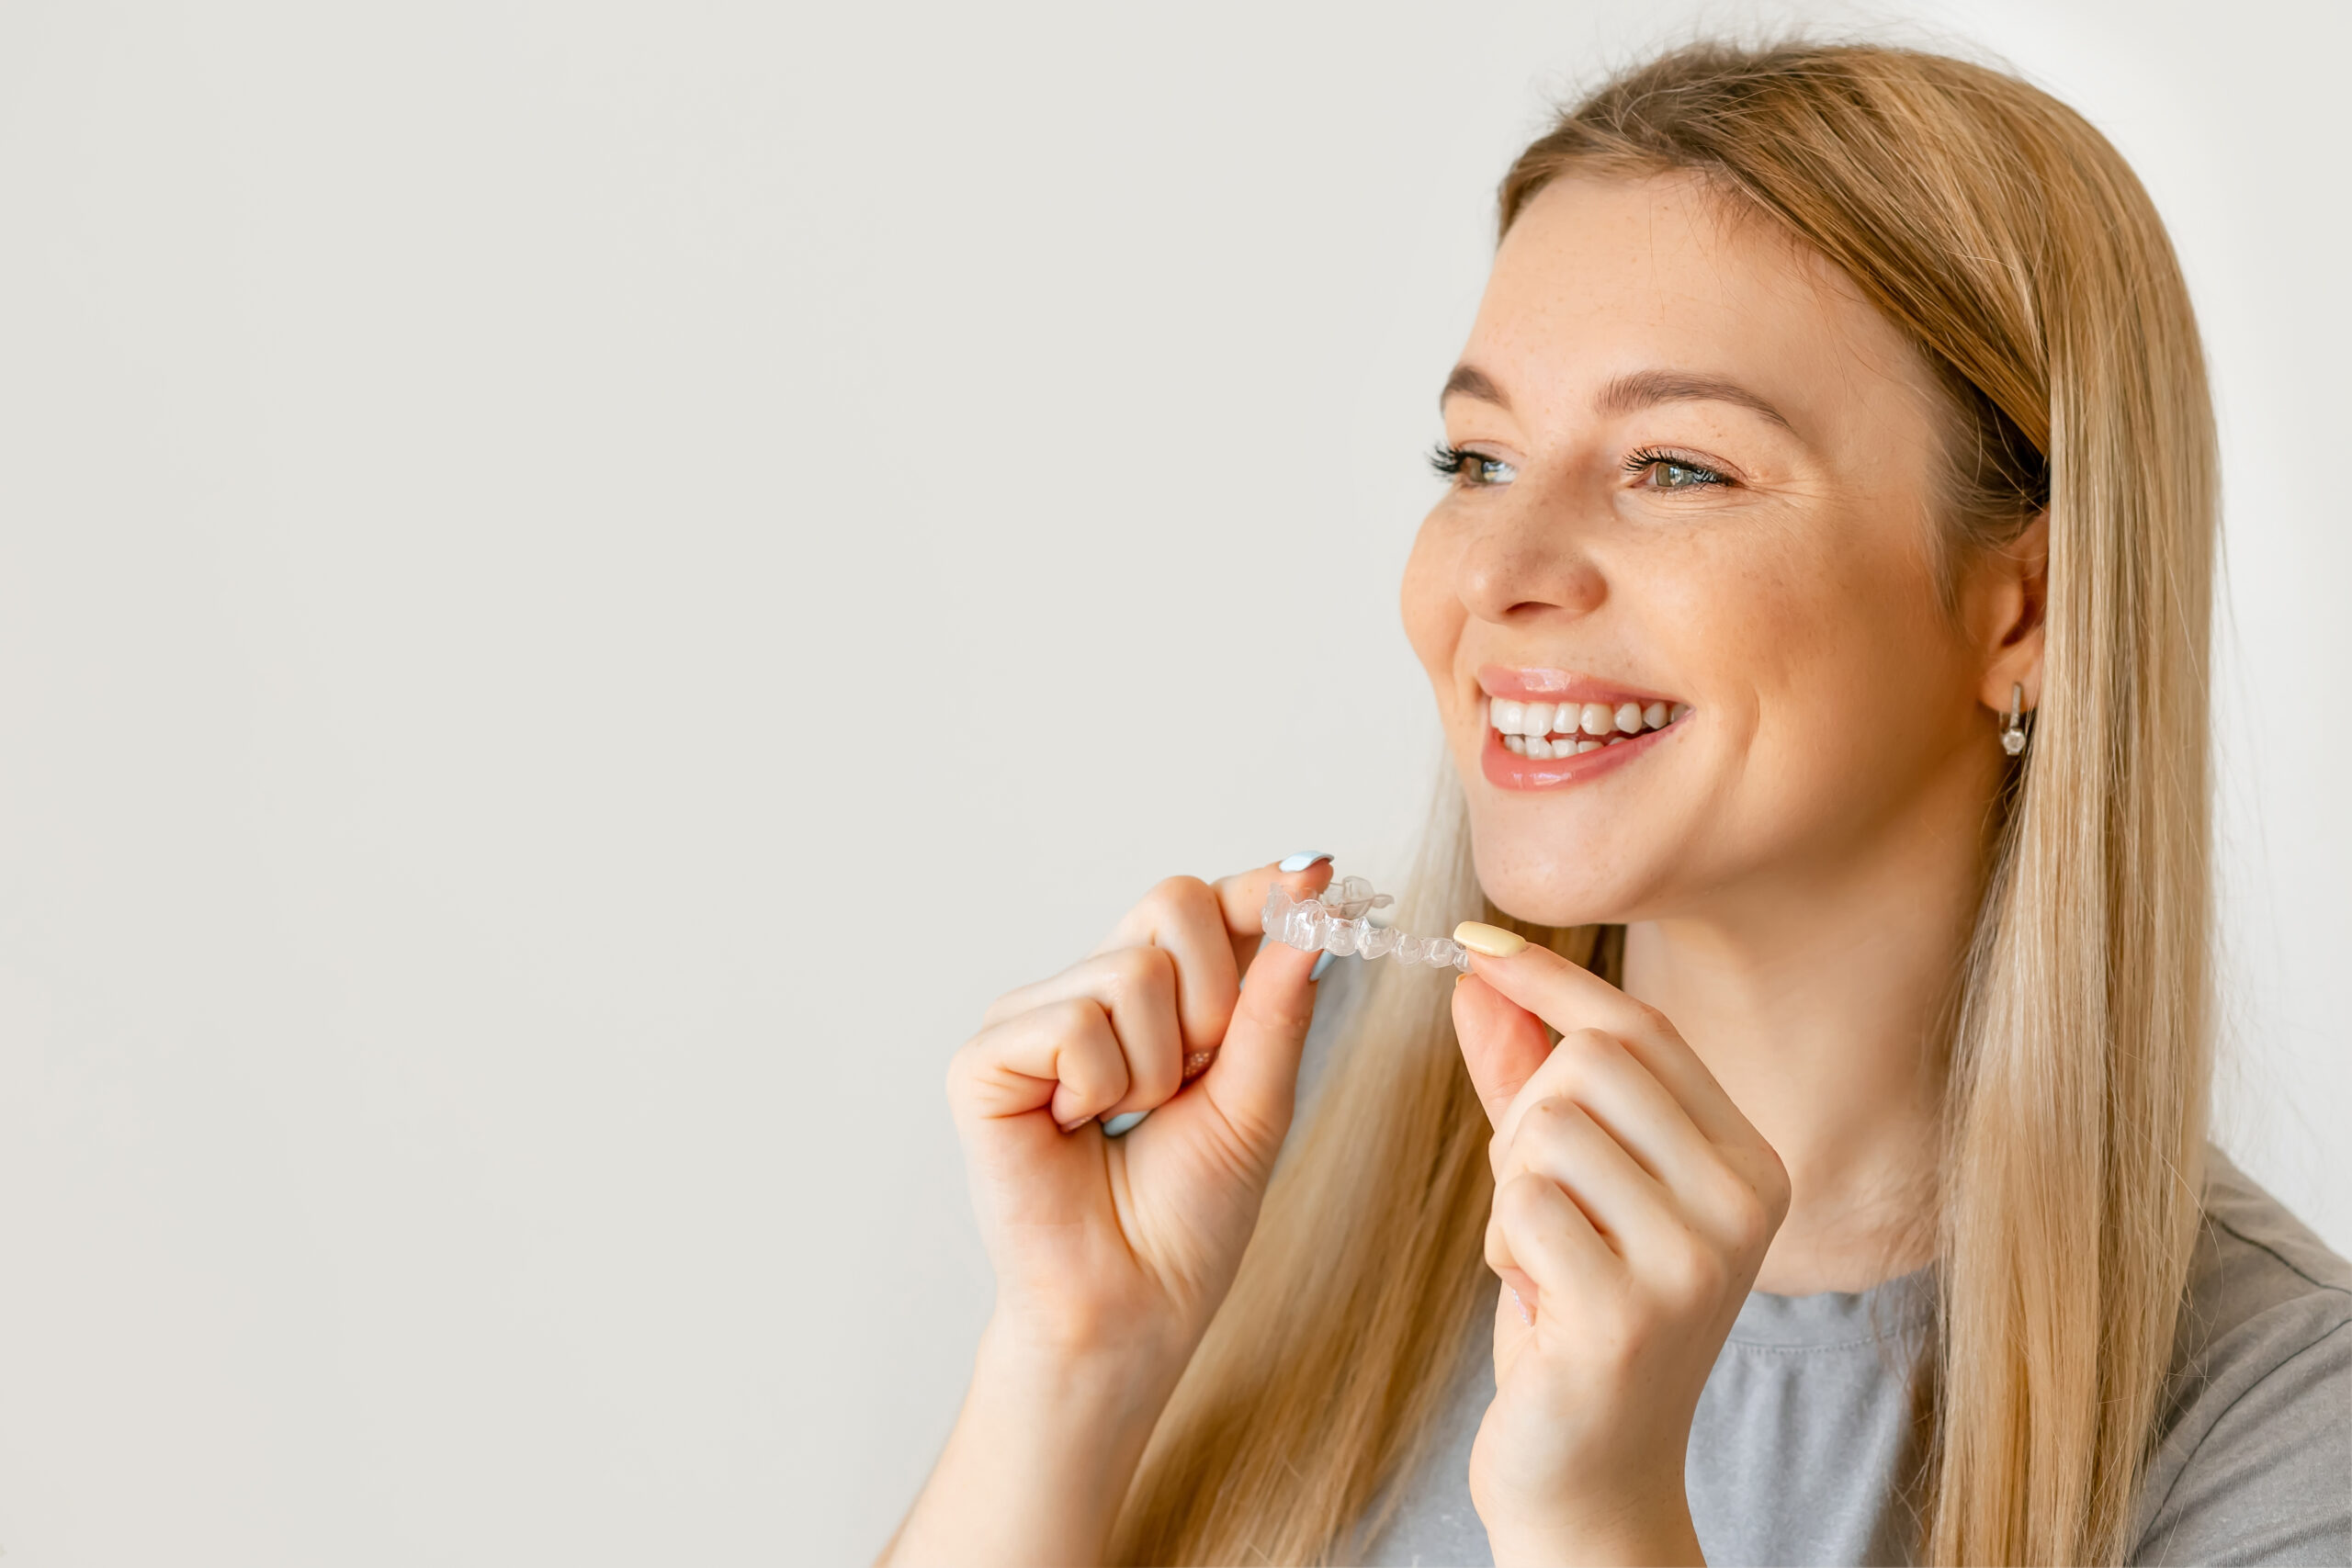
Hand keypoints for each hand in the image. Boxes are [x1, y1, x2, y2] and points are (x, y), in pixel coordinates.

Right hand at [949, 857, 1330, 1375]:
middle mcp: (1090, 989)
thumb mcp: (1257, 1099)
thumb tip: (1312, 899)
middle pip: (1172, 902)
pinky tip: (1074, 1130)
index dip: (1260, 886)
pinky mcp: (983, 1059)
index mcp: (1158, 996)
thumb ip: (1277, 1002)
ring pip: (1131, 971)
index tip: (1317, 876)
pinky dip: (1100, 1087)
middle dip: (1216, 998)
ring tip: (1127, 1121)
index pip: (1207, 903)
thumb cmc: (1188, 1217)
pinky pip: (1074, 1025)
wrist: (1135, 1306)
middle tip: (1194, 1080)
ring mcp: (1032, 1019)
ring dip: (1159, 1067)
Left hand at [1451, 928, 1788, 1565]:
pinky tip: (1536, 1302)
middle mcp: (1745, 1203)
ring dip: (1510, 1191)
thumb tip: (1481, 974)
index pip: (1640, 1027)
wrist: (1590, 1478)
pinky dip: (1502, 1245)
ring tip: (1540, 1260)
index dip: (1550, 976)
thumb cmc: (1576, 1318)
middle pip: (1589, 1064)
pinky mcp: (1630, 1312)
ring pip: (1548, 1128)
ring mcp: (1696, 1259)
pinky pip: (1523, 1205)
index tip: (1475, 942)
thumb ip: (1526, 1078)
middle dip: (1523, 1115)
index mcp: (1749, 1161)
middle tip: (1531, 1199)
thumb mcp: (1562, 1184)